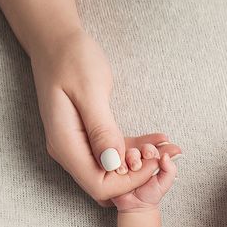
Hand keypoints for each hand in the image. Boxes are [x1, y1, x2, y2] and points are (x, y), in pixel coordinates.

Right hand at [29, 29, 182, 206]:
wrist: (56, 41)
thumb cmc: (72, 58)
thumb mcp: (90, 91)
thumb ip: (101, 129)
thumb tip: (113, 163)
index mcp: (65, 144)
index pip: (99, 185)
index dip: (129, 181)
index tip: (155, 163)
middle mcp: (69, 151)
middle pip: (106, 184)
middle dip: (139, 175)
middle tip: (167, 155)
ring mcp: (77, 146)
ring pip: (113, 170)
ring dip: (141, 163)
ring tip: (170, 147)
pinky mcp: (87, 138)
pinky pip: (114, 153)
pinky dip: (136, 149)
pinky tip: (159, 139)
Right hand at [110, 146, 178, 212]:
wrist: (136, 206)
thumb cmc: (151, 193)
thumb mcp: (165, 182)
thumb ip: (170, 169)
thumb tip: (165, 155)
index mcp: (150, 159)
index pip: (149, 148)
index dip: (149, 150)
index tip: (149, 155)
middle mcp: (136, 159)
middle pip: (134, 150)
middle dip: (135, 155)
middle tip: (137, 163)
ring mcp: (124, 163)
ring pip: (122, 154)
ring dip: (126, 159)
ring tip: (127, 170)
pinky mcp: (113, 169)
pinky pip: (111, 162)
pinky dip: (114, 163)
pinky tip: (118, 170)